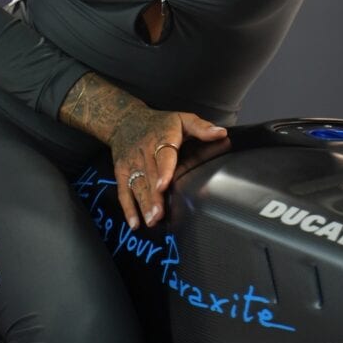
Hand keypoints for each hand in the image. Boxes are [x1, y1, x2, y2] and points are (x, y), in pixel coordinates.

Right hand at [109, 106, 226, 228]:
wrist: (125, 119)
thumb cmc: (159, 123)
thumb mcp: (182, 119)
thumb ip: (201, 127)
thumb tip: (221, 133)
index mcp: (162, 138)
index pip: (163, 156)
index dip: (163, 171)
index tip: (164, 185)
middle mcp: (145, 152)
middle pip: (150, 176)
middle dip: (154, 196)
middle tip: (159, 215)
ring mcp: (132, 163)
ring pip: (137, 185)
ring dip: (143, 204)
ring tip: (151, 221)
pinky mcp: (122, 172)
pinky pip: (124, 191)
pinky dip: (128, 208)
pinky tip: (135, 223)